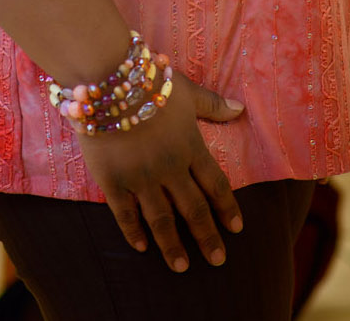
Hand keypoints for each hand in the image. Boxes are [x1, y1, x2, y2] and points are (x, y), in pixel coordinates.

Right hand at [77, 71, 244, 271]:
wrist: (109, 83)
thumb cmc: (150, 82)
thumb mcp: (186, 91)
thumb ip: (212, 104)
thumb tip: (240, 109)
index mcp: (191, 146)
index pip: (215, 184)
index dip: (227, 207)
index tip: (236, 228)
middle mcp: (170, 168)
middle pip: (193, 209)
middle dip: (207, 236)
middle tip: (218, 260)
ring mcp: (141, 178)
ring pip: (162, 219)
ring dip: (173, 245)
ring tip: (181, 267)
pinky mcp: (114, 182)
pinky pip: (125, 214)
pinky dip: (133, 232)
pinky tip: (142, 247)